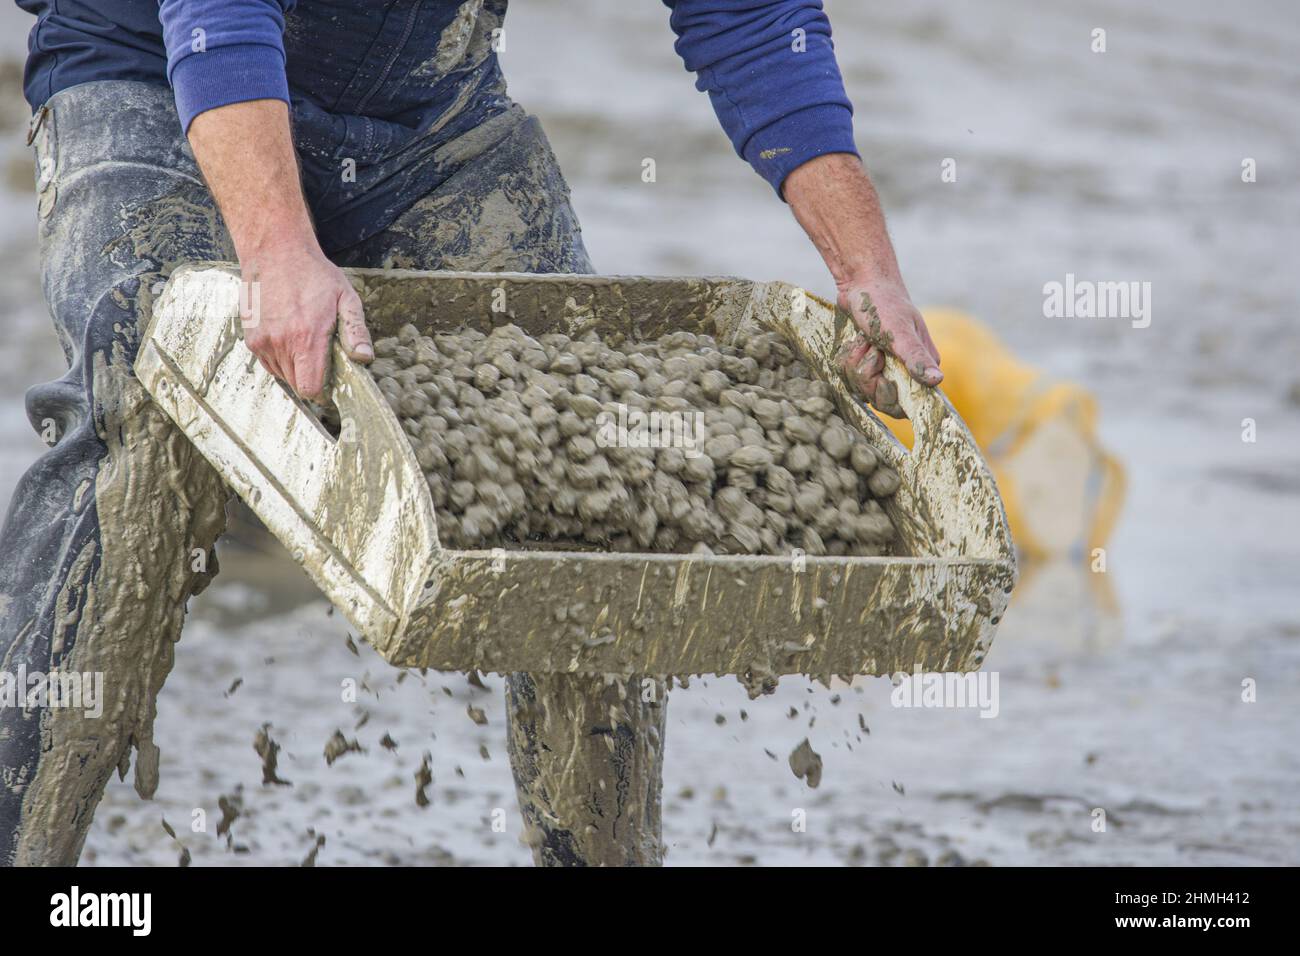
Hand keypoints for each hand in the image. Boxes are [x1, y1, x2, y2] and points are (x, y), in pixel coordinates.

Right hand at [239, 238, 372, 400]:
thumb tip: (365, 358)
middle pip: (297, 384)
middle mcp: (280, 343)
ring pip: (282, 375)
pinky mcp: (251, 338)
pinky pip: (268, 363)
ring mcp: (262, 341)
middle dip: (312, 377)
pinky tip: (290, 338)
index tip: (331, 383)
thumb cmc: (314, 274)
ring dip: (295, 368)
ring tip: (305, 342)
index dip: (322, 392)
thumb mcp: (345, 298)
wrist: (275, 251)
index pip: (310, 388)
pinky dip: (280, 358)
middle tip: (322, 356)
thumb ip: (355, 331)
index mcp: (306, 338)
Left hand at [836, 278, 940, 417]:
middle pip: (878, 399)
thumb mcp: (899, 332)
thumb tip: (937, 380)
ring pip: (860, 388)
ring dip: (855, 363)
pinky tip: (855, 341)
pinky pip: (849, 377)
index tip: (880, 373)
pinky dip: (847, 359)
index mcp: (920, 367)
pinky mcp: (863, 364)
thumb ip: (915, 357)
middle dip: (866, 375)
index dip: (887, 395)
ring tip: (863, 340)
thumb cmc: (883, 303)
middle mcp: (903, 371)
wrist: (860, 283)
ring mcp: (882, 368)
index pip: (904, 404)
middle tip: (870, 348)